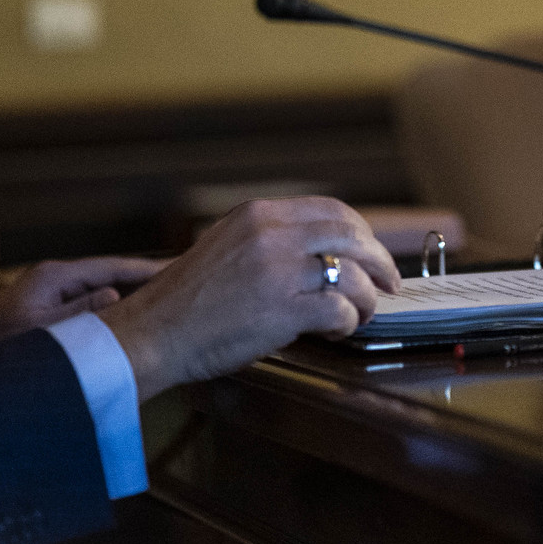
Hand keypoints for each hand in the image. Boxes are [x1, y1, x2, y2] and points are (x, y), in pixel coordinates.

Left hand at [0, 255, 169, 351]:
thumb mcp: (42, 333)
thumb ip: (81, 315)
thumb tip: (116, 296)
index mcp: (55, 277)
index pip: (113, 267)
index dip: (148, 270)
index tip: (180, 269)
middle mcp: (54, 280)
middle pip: (110, 277)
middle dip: (144, 282)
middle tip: (181, 284)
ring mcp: (49, 295)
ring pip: (100, 294)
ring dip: (128, 300)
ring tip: (164, 304)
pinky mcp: (45, 312)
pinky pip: (88, 309)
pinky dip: (111, 313)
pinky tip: (128, 324)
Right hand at [96, 196, 397, 401]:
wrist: (154, 332)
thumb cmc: (189, 301)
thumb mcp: (228, 246)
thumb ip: (272, 240)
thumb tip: (324, 252)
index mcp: (259, 214)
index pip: (333, 211)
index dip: (362, 234)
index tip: (372, 254)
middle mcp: (271, 234)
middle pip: (352, 237)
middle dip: (380, 262)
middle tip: (388, 284)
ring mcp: (277, 270)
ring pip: (351, 275)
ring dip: (367, 300)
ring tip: (361, 315)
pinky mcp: (281, 308)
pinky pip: (340, 309)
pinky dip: (348, 323)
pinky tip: (337, 331)